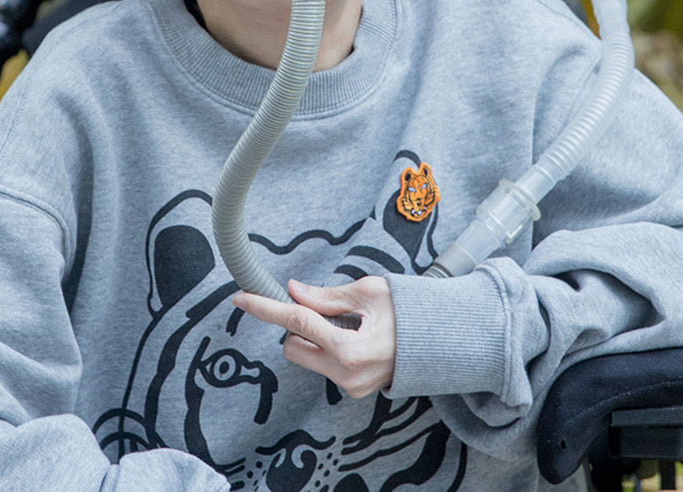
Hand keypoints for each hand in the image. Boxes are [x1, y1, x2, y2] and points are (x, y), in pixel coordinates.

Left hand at [232, 276, 395, 398]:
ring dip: (316, 339)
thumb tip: (294, 292)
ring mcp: (350, 386)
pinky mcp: (354, 390)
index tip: (243, 299)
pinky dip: (330, 350)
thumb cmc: (410, 313)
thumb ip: (326, 297)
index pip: (297, 322)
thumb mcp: (369, 293)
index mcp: (350, 348)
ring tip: (352, 327)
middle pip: (293, 347)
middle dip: (300, 326)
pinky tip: (357, 341)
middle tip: (329, 311)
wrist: (440, 342)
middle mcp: (346, 374)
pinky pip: (325, 366)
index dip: (267, 308)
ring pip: (308, 357)